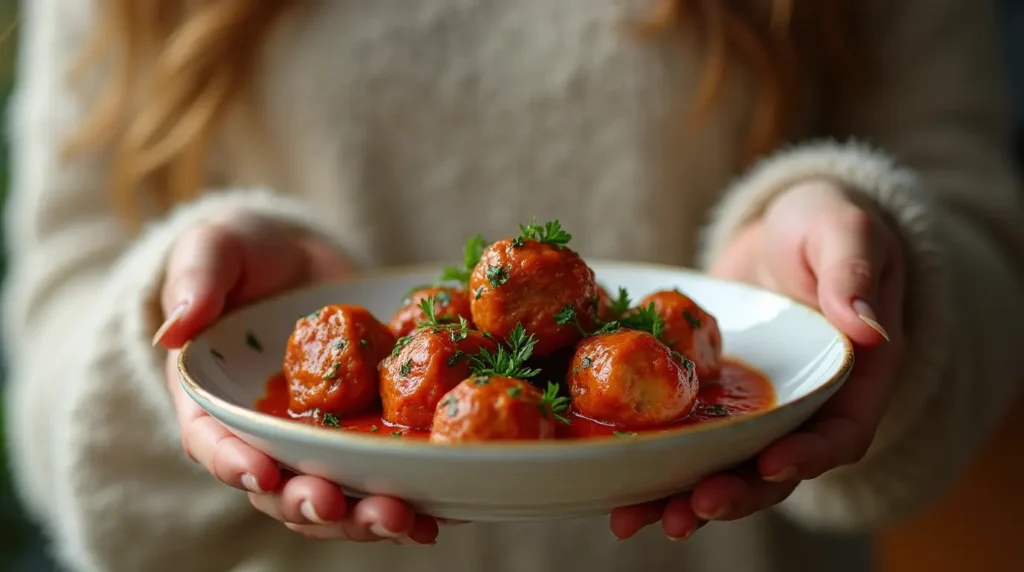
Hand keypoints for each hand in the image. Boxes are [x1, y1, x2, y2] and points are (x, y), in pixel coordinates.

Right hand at [155, 210, 438, 544]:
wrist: (303, 259)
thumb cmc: (247, 252)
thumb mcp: (216, 250)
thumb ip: (196, 282)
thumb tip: (172, 329)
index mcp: (212, 400)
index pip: (212, 442)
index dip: (234, 464)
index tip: (262, 474)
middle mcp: (262, 435)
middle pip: (278, 488)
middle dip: (311, 504)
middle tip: (340, 504)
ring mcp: (315, 442)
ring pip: (333, 497)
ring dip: (364, 518)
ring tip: (403, 520)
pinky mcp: (361, 437)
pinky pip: (381, 477)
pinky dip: (409, 501)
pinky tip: (438, 514)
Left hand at [610, 179, 905, 540]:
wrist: (779, 227)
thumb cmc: (824, 222)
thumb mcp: (844, 232)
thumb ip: (854, 275)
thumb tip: (868, 330)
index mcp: (857, 378)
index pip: (842, 432)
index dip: (808, 456)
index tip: (769, 466)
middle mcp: (809, 407)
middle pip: (777, 468)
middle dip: (735, 494)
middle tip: (690, 509)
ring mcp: (760, 409)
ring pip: (727, 466)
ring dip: (685, 496)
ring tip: (637, 520)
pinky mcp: (715, 401)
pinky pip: (688, 438)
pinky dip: (656, 464)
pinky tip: (615, 487)